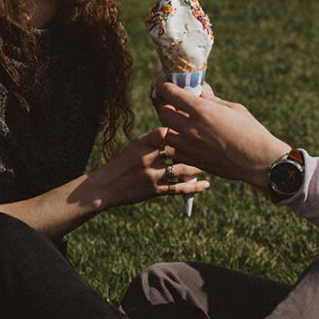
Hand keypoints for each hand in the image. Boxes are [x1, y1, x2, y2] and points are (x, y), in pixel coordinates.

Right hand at [90, 127, 208, 208]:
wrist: (105, 187)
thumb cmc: (122, 164)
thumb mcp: (135, 146)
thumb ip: (154, 140)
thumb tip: (177, 131)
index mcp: (142, 143)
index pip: (168, 132)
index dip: (184, 130)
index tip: (198, 127)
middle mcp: (147, 157)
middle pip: (178, 150)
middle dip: (196, 148)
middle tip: (213, 145)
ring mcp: (151, 175)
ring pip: (181, 169)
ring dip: (198, 167)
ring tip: (211, 164)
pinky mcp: (154, 190)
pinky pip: (178, 188)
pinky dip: (194, 187)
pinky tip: (206, 184)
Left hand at [156, 82, 287, 188]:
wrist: (258, 161)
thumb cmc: (250, 131)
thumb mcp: (233, 108)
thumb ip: (212, 100)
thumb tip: (201, 91)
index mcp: (202, 110)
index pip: (171, 94)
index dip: (167, 87)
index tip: (168, 86)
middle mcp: (191, 128)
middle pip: (163, 113)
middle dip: (168, 107)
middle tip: (177, 106)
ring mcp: (190, 147)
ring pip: (166, 134)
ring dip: (171, 127)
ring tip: (183, 126)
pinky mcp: (193, 161)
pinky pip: (175, 151)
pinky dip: (177, 145)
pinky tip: (189, 142)